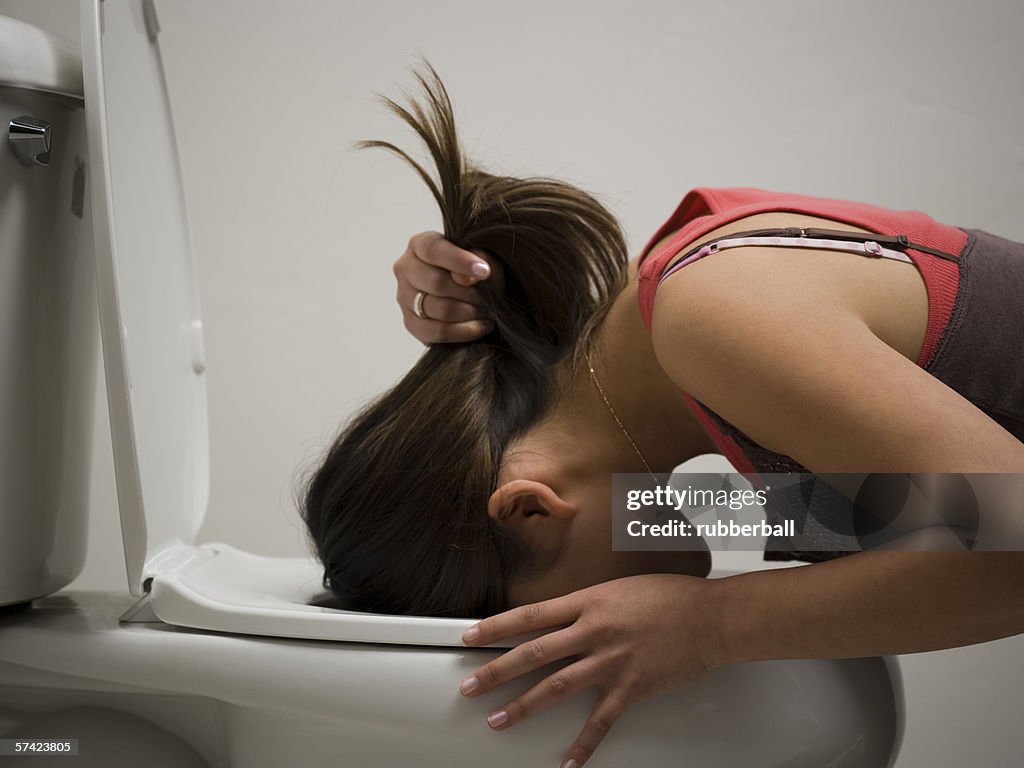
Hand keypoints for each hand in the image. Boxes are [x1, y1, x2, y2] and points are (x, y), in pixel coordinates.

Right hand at [394, 231, 504, 343]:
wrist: (472, 290)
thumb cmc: (475, 268)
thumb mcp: (481, 256)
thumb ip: (477, 259)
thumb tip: (466, 279)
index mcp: (418, 245)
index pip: (433, 250)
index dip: (459, 261)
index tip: (485, 271)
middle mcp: (405, 269)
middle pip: (436, 283)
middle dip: (469, 293)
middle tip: (489, 298)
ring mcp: (404, 297)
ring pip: (440, 309)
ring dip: (470, 312)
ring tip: (487, 311)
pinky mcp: (411, 323)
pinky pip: (439, 331)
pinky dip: (465, 331)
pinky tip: (482, 325)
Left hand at [458, 574, 725, 767]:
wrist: (713, 618)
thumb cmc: (672, 597)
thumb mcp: (621, 588)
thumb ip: (589, 605)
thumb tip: (564, 617)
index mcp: (589, 602)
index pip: (531, 615)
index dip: (496, 627)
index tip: (471, 637)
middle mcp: (594, 631)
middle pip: (533, 653)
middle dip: (496, 671)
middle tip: (468, 686)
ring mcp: (612, 662)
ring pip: (556, 687)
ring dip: (523, 706)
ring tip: (498, 721)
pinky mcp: (632, 688)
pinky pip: (601, 721)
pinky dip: (583, 744)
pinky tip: (566, 762)